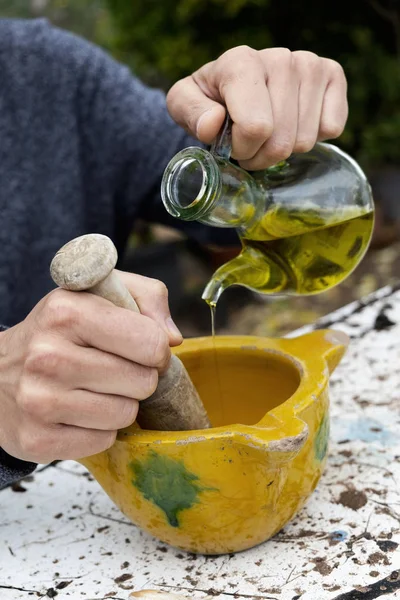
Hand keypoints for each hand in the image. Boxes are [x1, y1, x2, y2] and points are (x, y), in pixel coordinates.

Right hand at [0, 272, 181, 463]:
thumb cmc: (60, 333)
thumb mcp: (98, 295)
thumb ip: (147, 297)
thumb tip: (173, 339)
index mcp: (67, 311)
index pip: (151, 342)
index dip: (156, 349)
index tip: (141, 349)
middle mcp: (48, 355)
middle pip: (143, 381)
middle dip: (138, 377)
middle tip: (114, 370)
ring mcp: (39, 400)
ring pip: (126, 414)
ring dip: (120, 405)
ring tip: (94, 390)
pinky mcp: (37, 438)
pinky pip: (104, 441)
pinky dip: (100, 430)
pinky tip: (78, 412)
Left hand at [167, 46, 347, 169]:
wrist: (235, 87)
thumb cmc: (209, 100)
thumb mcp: (183, 104)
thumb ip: (190, 113)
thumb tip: (213, 124)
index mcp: (241, 62)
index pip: (256, 128)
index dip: (243, 149)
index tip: (231, 145)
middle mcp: (281, 59)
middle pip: (281, 141)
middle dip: (261, 155)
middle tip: (249, 145)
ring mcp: (311, 65)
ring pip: (305, 141)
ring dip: (284, 151)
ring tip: (269, 135)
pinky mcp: (334, 77)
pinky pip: (331, 129)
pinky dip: (313, 138)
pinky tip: (294, 124)